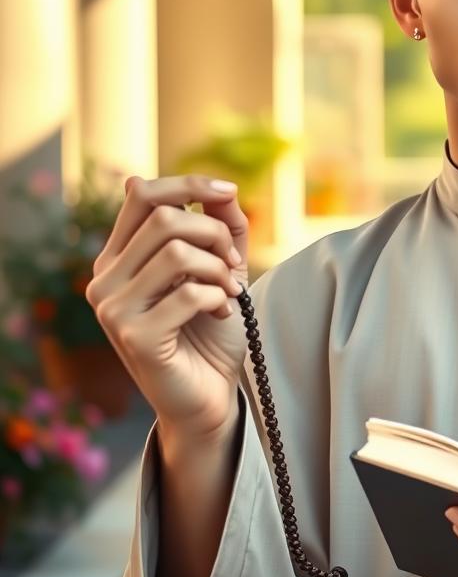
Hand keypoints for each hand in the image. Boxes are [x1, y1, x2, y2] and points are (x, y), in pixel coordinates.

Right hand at [85, 174, 249, 444]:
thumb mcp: (222, 266)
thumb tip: (221, 190)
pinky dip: (218, 298)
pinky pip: (188, 293)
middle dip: (215, 234)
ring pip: (178, 252)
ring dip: (219, 269)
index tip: (230, 192)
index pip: (143, 194)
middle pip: (166, 219)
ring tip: (228, 291)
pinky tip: (221, 314)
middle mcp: (105, 278)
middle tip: (233, 265)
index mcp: (119, 255)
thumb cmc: (211, 327)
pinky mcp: (133, 337)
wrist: (210, 391)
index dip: (189, 185)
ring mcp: (113, 309)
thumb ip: (222, 226)